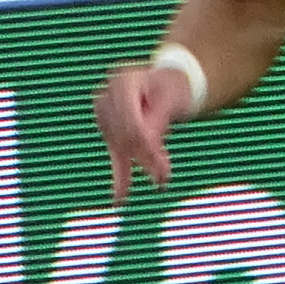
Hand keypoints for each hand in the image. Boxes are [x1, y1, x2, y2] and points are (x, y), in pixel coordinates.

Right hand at [95, 56, 197, 200]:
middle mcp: (110, 97)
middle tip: (165, 177)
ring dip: (140, 166)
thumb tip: (148, 144)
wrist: (173, 83)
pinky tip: (119, 201)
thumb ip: (158, 119)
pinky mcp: (113, 133)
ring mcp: (108, 115)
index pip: (130, 121)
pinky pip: (116, 156)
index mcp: (124, 83)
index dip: (145, 144)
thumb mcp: (172, 99)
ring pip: (121, 148)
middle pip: (125, 135)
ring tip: (162, 182)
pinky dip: (120, 178)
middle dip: (146, 157)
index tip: (161, 163)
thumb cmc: (176, 87)